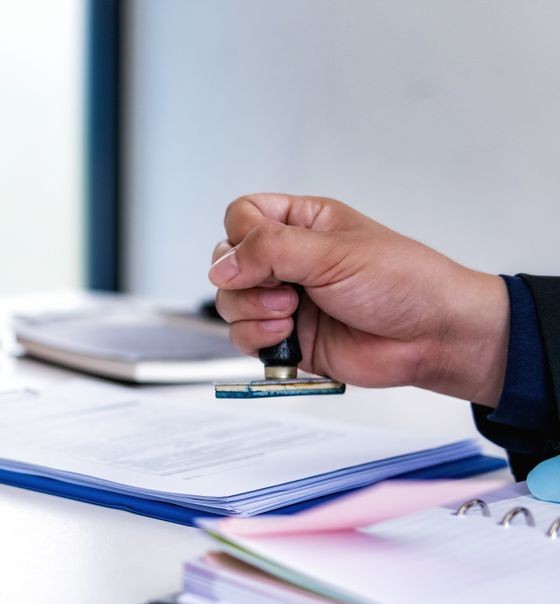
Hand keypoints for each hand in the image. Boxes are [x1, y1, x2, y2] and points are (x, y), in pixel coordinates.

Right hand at [210, 194, 509, 405]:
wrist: (432, 336)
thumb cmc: (402, 283)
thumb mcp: (332, 252)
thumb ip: (270, 251)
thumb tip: (221, 267)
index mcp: (302, 223)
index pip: (242, 216)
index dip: (242, 236)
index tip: (263, 255)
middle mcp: (287, 260)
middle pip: (226, 263)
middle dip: (245, 281)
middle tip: (284, 290)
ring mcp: (284, 300)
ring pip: (229, 302)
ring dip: (252, 312)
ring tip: (291, 316)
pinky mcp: (285, 337)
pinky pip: (242, 337)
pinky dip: (256, 339)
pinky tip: (288, 337)